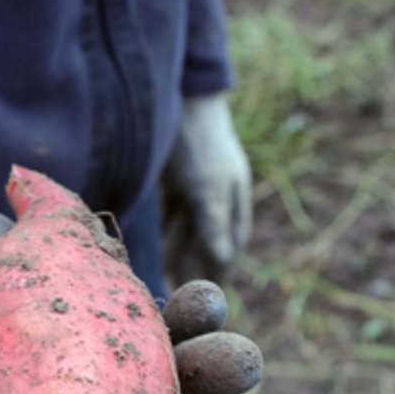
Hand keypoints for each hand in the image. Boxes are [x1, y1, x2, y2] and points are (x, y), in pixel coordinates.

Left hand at [163, 92, 253, 282]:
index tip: (208, 298)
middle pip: (209, 241)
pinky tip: (161, 245)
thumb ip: (212, 225)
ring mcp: (198, 187)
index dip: (219, 271)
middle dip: (197, 267)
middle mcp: (219, 197)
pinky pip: (176, 215)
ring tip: (168, 278)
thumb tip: (222, 262)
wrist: (183, 95)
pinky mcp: (178, 179)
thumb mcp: (205, 188)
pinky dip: (170, 232)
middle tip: (183, 297)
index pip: (229, 245)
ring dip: (181, 253)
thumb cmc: (198, 143)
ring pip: (191, 230)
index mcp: (233, 201)